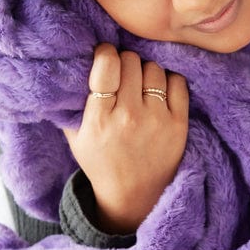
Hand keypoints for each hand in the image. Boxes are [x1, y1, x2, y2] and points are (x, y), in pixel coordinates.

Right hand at [63, 44, 188, 234]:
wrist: (134, 196)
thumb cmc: (102, 163)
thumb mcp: (76, 137)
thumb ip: (71, 105)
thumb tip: (71, 67)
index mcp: (100, 118)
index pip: (106, 65)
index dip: (106, 52)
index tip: (105, 57)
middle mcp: (129, 116)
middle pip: (131, 61)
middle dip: (125, 62)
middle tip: (123, 75)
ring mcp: (156, 120)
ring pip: (154, 68)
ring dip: (146, 72)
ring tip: (140, 86)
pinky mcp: (178, 124)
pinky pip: (177, 82)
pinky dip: (168, 82)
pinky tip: (159, 93)